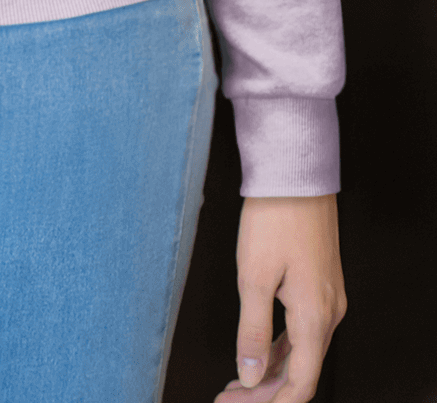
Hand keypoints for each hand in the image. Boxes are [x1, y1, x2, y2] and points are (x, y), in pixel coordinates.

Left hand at [214, 194, 345, 402]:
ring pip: (303, 352)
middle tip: (227, 398)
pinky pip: (303, 331)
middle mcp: (329, 314)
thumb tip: (249, 374)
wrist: (295, 177)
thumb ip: (252, 330)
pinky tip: (258, 353)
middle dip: (265, 391)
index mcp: (315, 317)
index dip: (268, 402)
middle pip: (302, 372)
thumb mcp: (253, 276)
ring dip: (271, 371)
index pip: (300, 383)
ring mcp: (327, 300)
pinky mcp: (320, 286)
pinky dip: (280, 348)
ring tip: (237, 382)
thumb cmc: (273, 220)